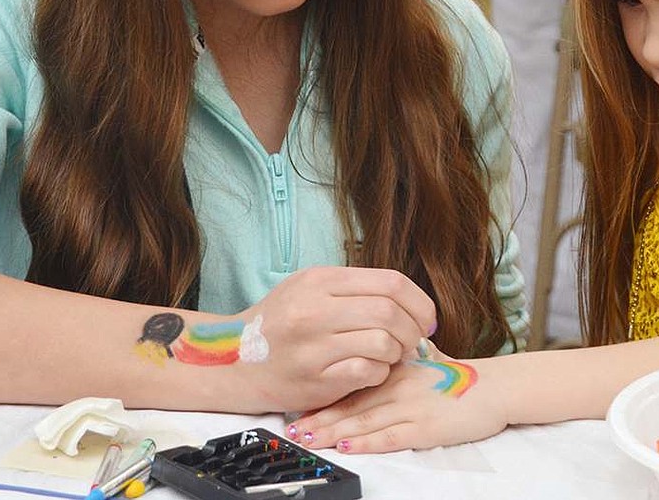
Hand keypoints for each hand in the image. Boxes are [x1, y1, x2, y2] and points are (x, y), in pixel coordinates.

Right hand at [235, 266, 435, 411]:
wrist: (232, 361)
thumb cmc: (279, 323)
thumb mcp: (309, 289)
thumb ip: (353, 290)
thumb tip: (407, 300)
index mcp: (320, 280)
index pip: (390, 282)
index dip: (419, 302)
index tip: (426, 318)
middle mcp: (315, 308)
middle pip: (390, 312)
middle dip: (412, 330)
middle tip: (413, 342)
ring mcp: (313, 345)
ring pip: (382, 342)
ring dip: (395, 353)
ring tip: (388, 356)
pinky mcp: (314, 380)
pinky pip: (367, 372)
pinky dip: (379, 373)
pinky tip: (370, 371)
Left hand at [289, 352, 508, 451]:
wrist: (494, 386)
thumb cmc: (459, 378)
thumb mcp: (423, 363)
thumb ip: (397, 365)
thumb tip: (375, 358)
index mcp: (394, 371)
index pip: (350, 384)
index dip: (322, 397)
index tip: (298, 407)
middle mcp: (397, 386)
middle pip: (349, 404)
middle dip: (318, 418)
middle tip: (291, 428)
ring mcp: (411, 407)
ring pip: (364, 420)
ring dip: (333, 431)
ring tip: (307, 439)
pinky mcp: (426, 427)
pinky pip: (391, 436)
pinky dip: (367, 441)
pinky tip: (349, 445)